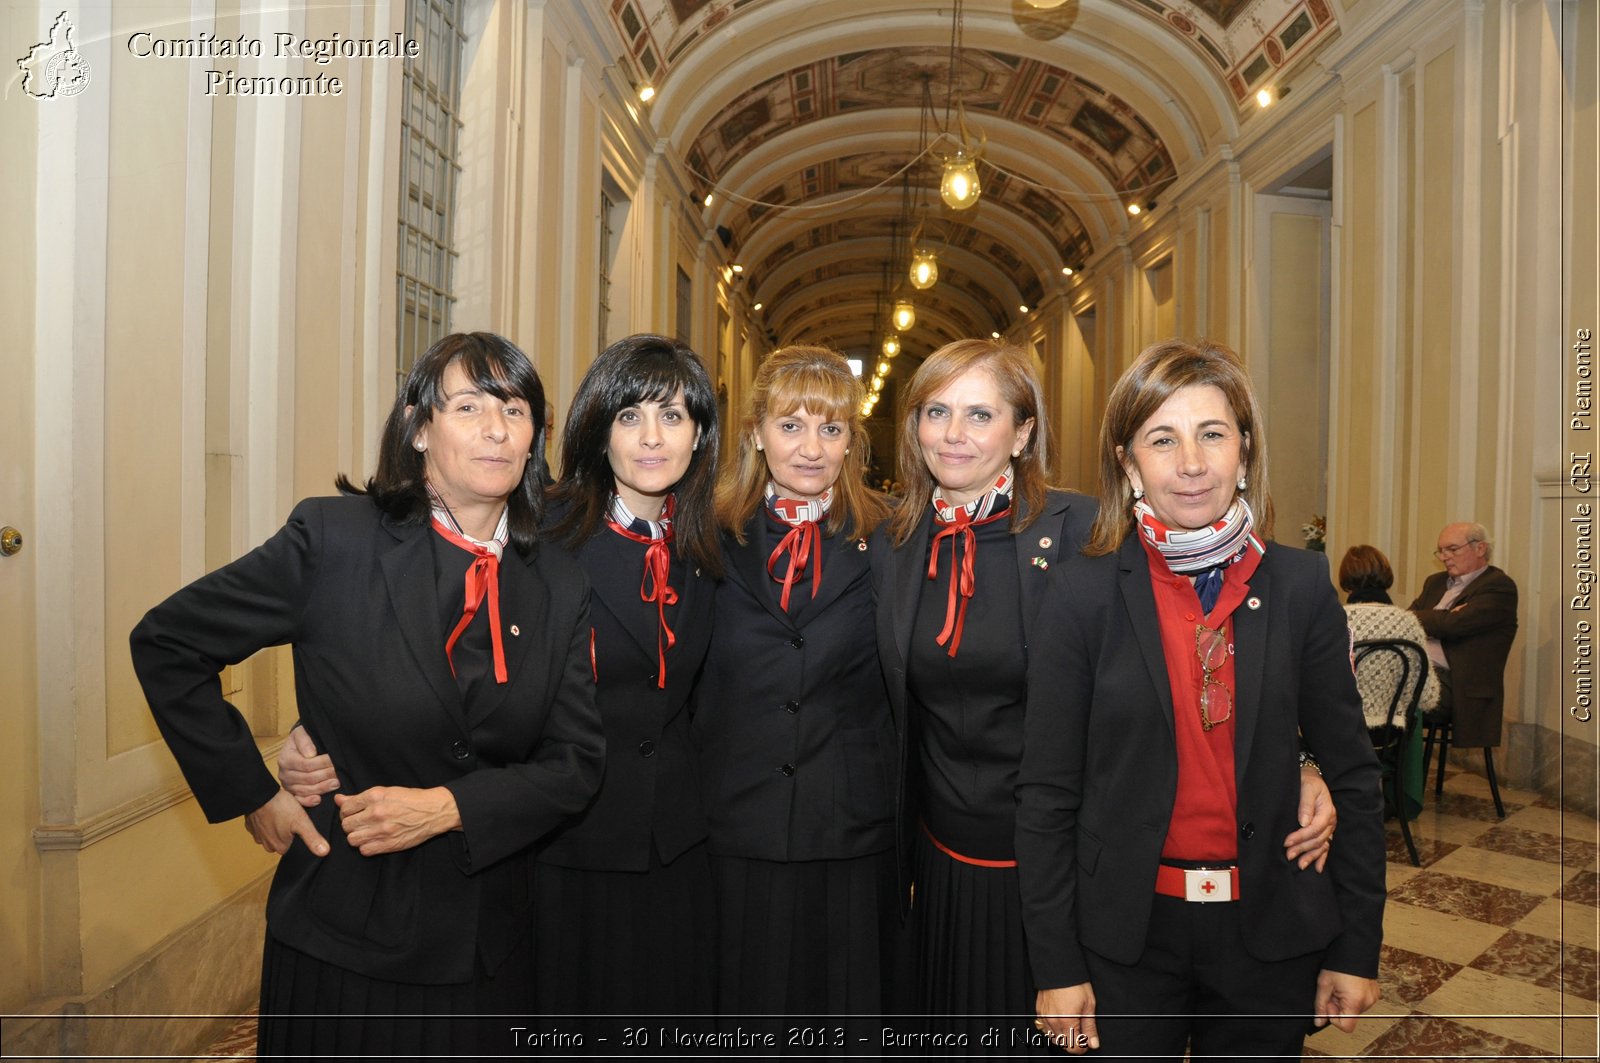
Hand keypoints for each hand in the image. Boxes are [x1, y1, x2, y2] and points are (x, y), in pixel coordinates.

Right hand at [244, 789, 329, 856]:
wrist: (259, 794)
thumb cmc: (280, 807)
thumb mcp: (301, 821)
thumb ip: (313, 838)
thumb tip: (324, 852)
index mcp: (280, 847)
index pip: (293, 846)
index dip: (297, 835)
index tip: (298, 824)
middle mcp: (267, 845)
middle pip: (282, 840)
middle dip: (286, 830)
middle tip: (290, 817)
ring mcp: (257, 836)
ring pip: (271, 833)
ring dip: (276, 825)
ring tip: (281, 813)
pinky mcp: (250, 826)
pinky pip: (261, 826)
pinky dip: (266, 820)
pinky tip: (271, 811)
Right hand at [278, 725, 338, 806]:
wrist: (297, 745)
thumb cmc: (301, 739)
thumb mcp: (301, 733)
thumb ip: (305, 741)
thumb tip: (311, 754)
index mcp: (285, 759)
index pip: (306, 764)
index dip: (322, 763)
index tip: (334, 760)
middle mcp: (284, 774)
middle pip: (308, 778)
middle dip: (326, 775)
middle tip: (340, 773)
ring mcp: (287, 785)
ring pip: (306, 790)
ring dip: (323, 788)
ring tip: (337, 783)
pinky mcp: (292, 793)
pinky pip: (299, 800)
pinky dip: (308, 801)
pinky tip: (319, 800)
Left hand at [334, 786, 460, 855]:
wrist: (433, 811)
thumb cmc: (410, 800)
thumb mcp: (386, 792)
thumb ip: (360, 797)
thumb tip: (338, 799)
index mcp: (375, 796)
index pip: (346, 808)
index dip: (346, 812)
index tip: (353, 813)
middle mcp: (377, 813)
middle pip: (346, 825)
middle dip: (350, 825)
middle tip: (359, 824)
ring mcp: (382, 830)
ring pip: (352, 840)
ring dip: (356, 837)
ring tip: (365, 833)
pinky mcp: (389, 844)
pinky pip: (365, 850)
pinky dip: (366, 847)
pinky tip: (373, 840)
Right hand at [1034, 983, 1098, 1053]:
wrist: (1059, 967)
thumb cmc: (1075, 983)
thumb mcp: (1089, 1006)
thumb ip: (1090, 1027)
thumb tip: (1094, 1043)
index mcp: (1066, 1022)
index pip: (1073, 1047)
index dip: (1082, 1047)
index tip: (1087, 1042)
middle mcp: (1053, 1021)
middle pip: (1063, 1044)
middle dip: (1073, 1042)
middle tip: (1081, 1033)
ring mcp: (1044, 1016)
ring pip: (1053, 1038)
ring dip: (1063, 1036)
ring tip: (1071, 1026)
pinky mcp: (1039, 1011)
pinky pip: (1044, 1028)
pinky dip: (1053, 1029)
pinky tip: (1060, 1021)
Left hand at [1284, 765, 1335, 871]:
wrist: (1311, 778)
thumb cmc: (1308, 782)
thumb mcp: (1307, 788)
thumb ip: (1305, 804)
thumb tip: (1303, 822)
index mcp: (1327, 811)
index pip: (1315, 828)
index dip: (1301, 836)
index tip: (1287, 842)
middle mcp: (1330, 821)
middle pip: (1317, 839)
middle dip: (1302, 848)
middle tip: (1288, 854)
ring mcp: (1329, 828)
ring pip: (1321, 845)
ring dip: (1310, 856)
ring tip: (1300, 865)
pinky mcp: (1325, 831)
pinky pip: (1325, 846)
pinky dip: (1321, 858)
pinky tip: (1317, 868)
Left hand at [1313, 969, 1379, 1031]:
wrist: (1353, 947)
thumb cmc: (1338, 963)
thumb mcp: (1324, 984)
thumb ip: (1321, 1005)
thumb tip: (1318, 1022)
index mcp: (1356, 1002)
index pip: (1346, 1027)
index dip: (1334, 1018)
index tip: (1329, 1004)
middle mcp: (1368, 1002)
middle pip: (1350, 1017)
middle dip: (1338, 1007)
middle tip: (1333, 991)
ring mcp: (1373, 997)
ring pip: (1354, 1009)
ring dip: (1345, 1001)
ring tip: (1340, 986)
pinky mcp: (1374, 992)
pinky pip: (1361, 1001)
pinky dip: (1352, 997)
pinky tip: (1348, 984)